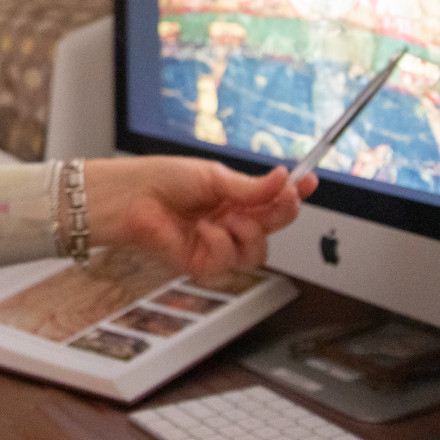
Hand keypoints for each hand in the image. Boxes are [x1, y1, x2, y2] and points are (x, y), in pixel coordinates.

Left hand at [83, 157, 314, 277]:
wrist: (129, 197)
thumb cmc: (161, 179)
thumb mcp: (212, 176)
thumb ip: (249, 188)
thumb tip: (282, 179)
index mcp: (231, 198)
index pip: (271, 200)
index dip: (293, 193)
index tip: (310, 182)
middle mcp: (227, 222)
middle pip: (272, 228)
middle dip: (281, 214)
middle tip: (283, 199)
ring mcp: (215, 244)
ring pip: (256, 252)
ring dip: (248, 232)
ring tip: (226, 217)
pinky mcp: (200, 263)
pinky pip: (228, 262)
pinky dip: (220, 244)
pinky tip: (202, 229)